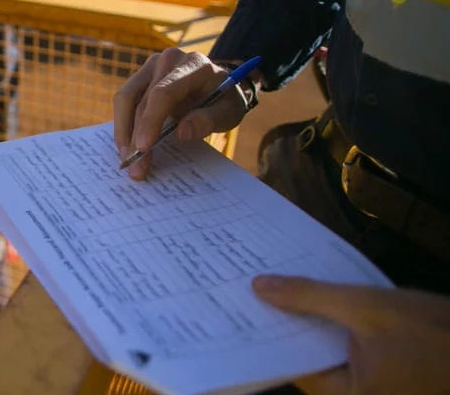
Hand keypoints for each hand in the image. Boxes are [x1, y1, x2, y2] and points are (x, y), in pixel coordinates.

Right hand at [112, 47, 248, 179]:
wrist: (218, 85)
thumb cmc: (224, 100)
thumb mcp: (228, 112)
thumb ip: (209, 120)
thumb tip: (183, 133)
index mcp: (194, 65)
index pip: (164, 92)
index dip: (151, 121)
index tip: (144, 148)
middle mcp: (168, 60)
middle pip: (142, 100)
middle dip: (136, 137)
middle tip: (136, 169)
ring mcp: (151, 66)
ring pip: (125, 99)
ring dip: (123, 132)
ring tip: (128, 159)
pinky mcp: (140, 77)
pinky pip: (124, 101)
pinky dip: (123, 125)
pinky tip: (127, 146)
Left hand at [253, 275, 449, 393]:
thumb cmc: (438, 332)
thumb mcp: (369, 307)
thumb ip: (311, 297)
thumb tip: (260, 287)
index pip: (291, 366)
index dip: (267, 333)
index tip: (242, 305)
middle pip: (306, 362)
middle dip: (287, 326)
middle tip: (255, 290)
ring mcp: (372, 391)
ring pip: (326, 357)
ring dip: (310, 326)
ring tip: (281, 290)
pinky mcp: (384, 379)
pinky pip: (346, 356)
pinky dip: (333, 332)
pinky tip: (319, 303)